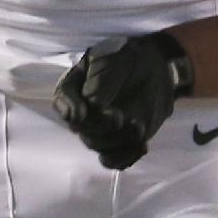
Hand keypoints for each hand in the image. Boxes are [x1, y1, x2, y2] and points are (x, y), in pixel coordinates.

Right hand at [54, 33, 194, 169]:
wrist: (155, 66)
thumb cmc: (128, 57)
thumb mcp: (113, 60)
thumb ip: (100, 82)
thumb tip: (93, 106)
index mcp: (74, 86)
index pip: (62, 100)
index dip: (68, 109)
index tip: (80, 114)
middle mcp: (81, 112)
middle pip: (82, 129)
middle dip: (100, 127)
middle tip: (120, 118)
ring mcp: (99, 129)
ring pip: (98, 146)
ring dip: (117, 142)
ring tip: (138, 128)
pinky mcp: (117, 142)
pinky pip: (114, 160)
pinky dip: (126, 157)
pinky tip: (142, 146)